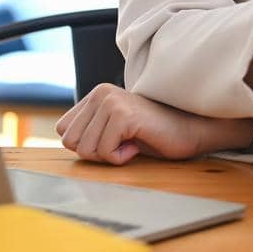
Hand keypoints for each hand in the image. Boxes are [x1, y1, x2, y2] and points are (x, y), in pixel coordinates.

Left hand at [55, 84, 213, 164]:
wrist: (189, 131)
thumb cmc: (152, 135)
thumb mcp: (113, 130)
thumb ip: (90, 130)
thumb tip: (66, 141)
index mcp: (95, 95)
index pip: (63, 131)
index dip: (86, 145)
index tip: (112, 141)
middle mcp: (100, 93)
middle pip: (70, 142)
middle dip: (95, 153)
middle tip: (121, 145)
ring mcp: (111, 102)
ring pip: (86, 149)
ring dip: (109, 156)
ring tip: (131, 143)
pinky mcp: (123, 115)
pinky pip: (105, 151)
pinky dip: (121, 158)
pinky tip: (137, 145)